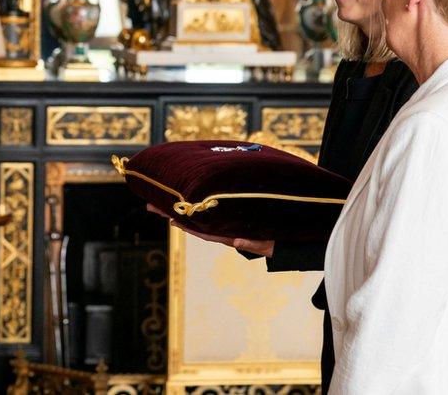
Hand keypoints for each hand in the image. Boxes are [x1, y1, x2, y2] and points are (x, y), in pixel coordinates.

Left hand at [146, 204, 273, 256]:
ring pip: (200, 218)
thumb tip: (236, 242)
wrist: (297, 244)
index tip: (169, 219)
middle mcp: (226, 232)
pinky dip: (198, 208)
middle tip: (150, 206)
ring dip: (180, 210)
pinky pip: (212, 214)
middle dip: (172, 214)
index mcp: (232, 236)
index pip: (204, 231)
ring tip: (160, 202)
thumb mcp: (270, 246)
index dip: (186, 225)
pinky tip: (187, 202)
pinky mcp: (236, 221)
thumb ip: (254, 245)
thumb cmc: (284, 245)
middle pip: (194, 222)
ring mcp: (229, 226)